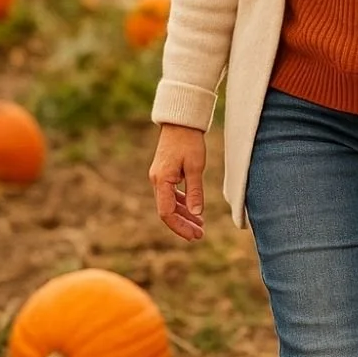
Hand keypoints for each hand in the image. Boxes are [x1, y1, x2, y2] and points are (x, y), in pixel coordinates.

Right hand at [149, 124, 206, 241]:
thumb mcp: (195, 167)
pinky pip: (171, 194)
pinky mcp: (165, 173)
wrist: (180, 121)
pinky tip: (194, 210)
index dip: (180, 226)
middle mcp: (157, 181)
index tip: (194, 235)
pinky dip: (183, 203)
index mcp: (161, 180)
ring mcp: (159, 177)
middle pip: (167, 210)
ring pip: (170, 203)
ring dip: (184, 215)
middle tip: (200, 235)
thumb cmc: (189, 141)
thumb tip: (197, 213)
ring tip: (200, 226)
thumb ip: (195, 191)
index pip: (167, 212)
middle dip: (183, 224)